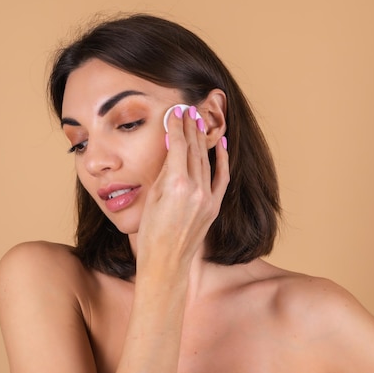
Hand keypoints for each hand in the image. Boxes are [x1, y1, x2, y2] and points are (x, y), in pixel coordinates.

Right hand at [136, 105, 228, 271]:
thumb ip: (165, 172)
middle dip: (191, 127)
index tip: (176, 112)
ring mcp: (208, 198)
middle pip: (194, 150)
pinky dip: (222, 160)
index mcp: (176, 185)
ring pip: (207, 161)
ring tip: (199, 120)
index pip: (178, 146)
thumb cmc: (151, 233)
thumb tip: (173, 150)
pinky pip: (221, 178)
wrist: (166, 263)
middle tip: (188, 110)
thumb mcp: (152, 198)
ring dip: (203, 139)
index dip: (177, 126)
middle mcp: (195, 189)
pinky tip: (220, 143)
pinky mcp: (214, 207)